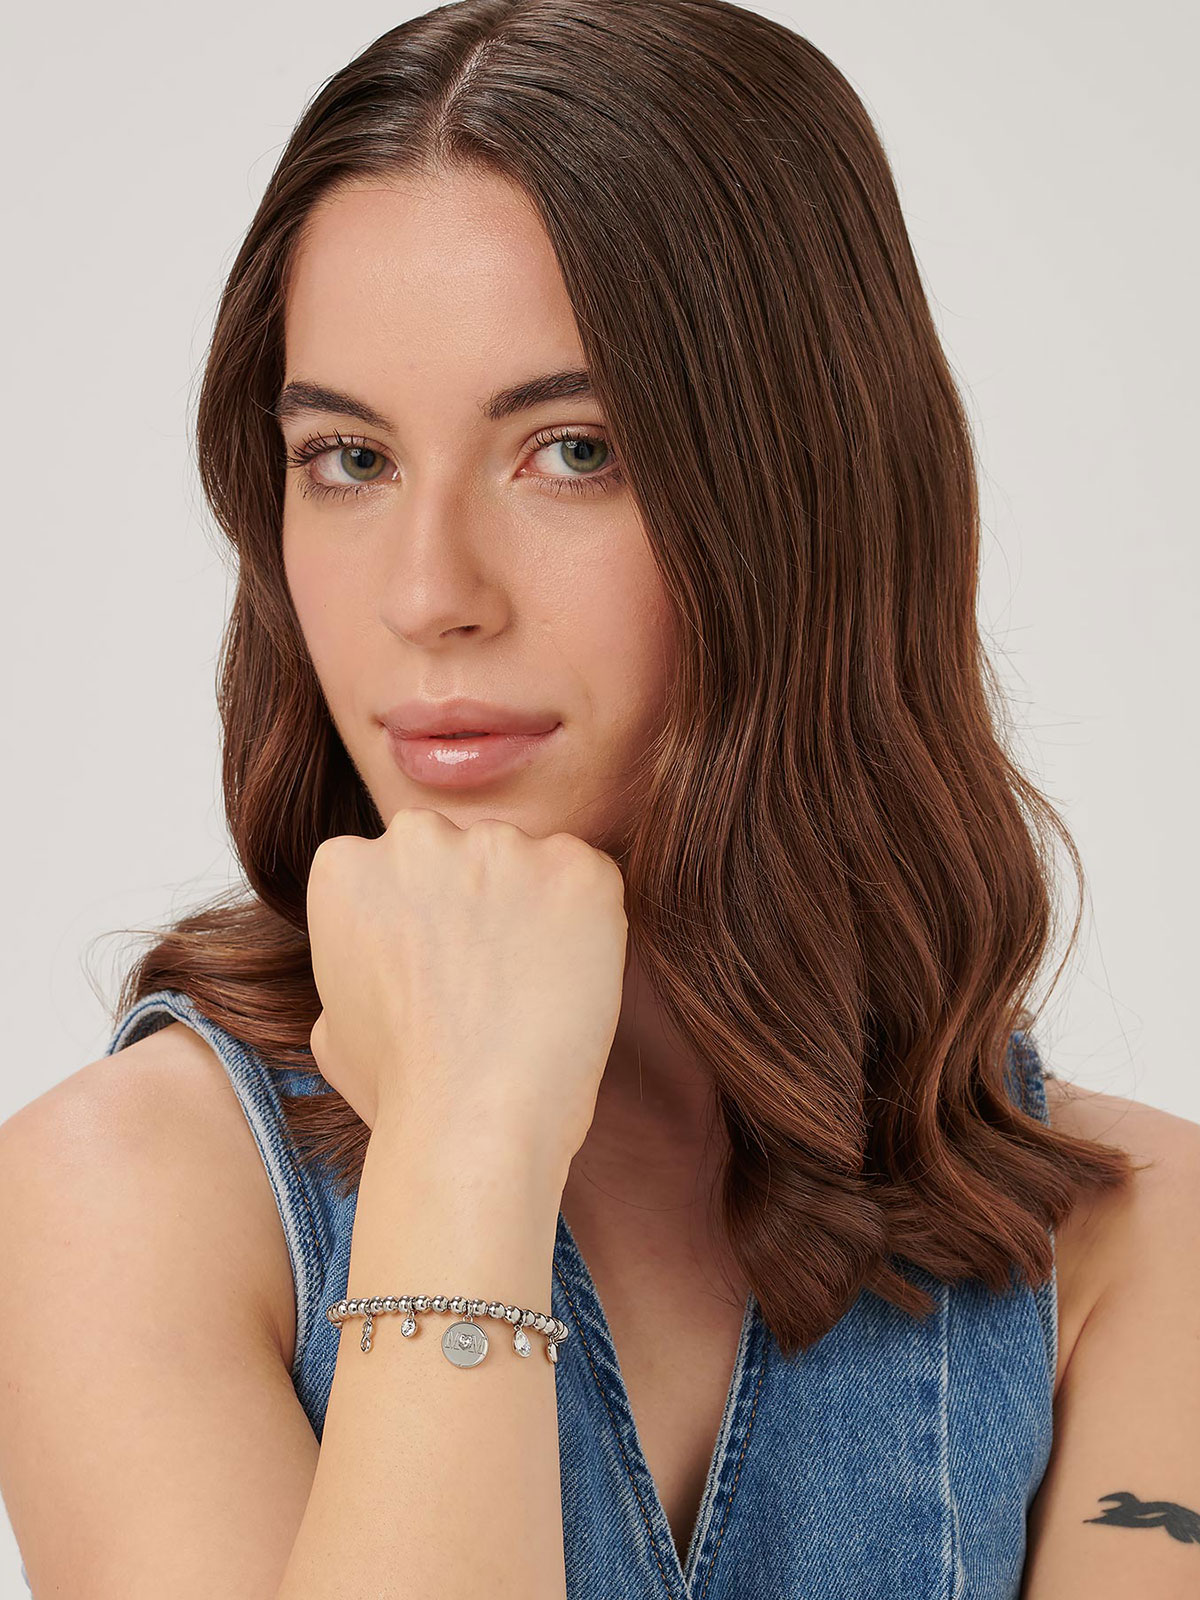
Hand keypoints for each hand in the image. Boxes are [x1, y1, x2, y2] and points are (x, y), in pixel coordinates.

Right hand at [305, 807, 628, 1178]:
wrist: (472, 1124)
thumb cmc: (401, 1092)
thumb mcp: (332, 1024)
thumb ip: (352, 962)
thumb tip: (375, 965)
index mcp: (346, 864)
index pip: (400, 864)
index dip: (427, 918)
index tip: (440, 967)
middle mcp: (417, 837)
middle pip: (463, 850)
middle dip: (478, 899)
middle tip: (492, 977)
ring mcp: (499, 845)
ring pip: (528, 862)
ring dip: (534, 910)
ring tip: (533, 990)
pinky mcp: (574, 867)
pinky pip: (588, 880)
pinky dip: (589, 923)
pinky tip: (570, 982)